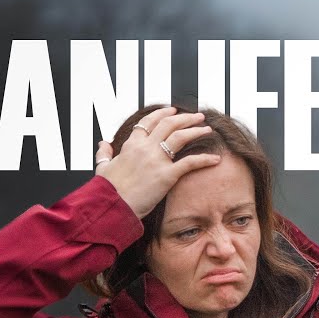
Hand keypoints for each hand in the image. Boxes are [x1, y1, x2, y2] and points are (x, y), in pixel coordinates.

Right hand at [93, 106, 221, 218]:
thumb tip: (103, 144)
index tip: (173, 111)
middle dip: (185, 118)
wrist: (111, 206)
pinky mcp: (167, 175)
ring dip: (196, 130)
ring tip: (207, 128)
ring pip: (180, 136)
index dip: (162, 114)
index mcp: (131, 145)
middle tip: (197, 116)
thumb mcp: (102, 168)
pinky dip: (205, 159)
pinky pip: (190, 163)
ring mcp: (156, 160)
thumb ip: (104, 154)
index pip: (148, 122)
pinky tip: (216, 159)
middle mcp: (145, 148)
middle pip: (168, 124)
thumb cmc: (106, 190)